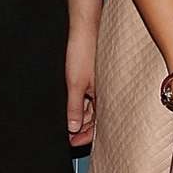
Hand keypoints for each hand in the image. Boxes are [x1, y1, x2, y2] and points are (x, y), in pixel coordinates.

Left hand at [65, 21, 96, 147]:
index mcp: (103, 96)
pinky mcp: (93, 78)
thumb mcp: (75, 84)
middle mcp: (104, 92)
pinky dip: (80, 105)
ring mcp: (98, 85)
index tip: (72, 143)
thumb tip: (73, 127)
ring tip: (68, 125)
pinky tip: (72, 107)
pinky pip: (88, 97)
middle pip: (95, 118)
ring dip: (80, 117)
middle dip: (82, 129)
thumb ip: (74, 107)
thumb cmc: (83, 52)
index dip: (85, 136)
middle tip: (68, 138)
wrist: (84, 30)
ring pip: (91, 108)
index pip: (97, 125)